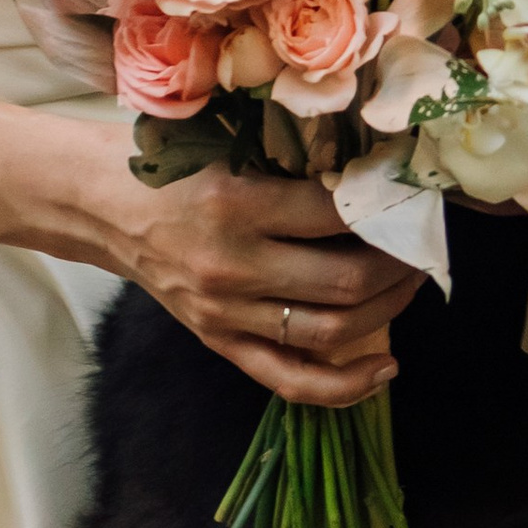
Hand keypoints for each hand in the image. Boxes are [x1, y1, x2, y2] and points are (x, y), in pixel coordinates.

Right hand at [107, 156, 423, 406]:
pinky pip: (290, 380)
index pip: (338, 214)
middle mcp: (233, 267)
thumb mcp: (231, 141)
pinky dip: (345, 386)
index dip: (387, 206)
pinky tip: (387, 368)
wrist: (102, 205)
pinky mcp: (219, 342)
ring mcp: (225, 314)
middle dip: (400, 264)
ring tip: (412, 282)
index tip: (416, 194)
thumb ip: (295, 155)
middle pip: (344, 282)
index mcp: (238, 204)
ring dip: (387, 310)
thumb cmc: (172, 161)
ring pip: (329, 332)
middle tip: (424, 241)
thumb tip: (378, 168)